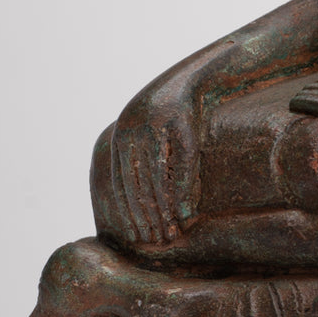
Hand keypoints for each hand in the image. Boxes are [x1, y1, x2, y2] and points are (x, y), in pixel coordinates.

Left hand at [109, 88, 197, 245]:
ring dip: (163, 209)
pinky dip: (181, 190)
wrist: (196, 75)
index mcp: (122, 135)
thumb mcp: (159, 136)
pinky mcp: (175, 121)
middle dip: (146, 216)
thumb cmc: (177, 110)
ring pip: (156, 179)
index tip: (135, 235)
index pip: (121, 182)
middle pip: (136, 184)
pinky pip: (178, 163)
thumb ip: (149, 163)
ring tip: (170, 232)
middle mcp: (130, 129)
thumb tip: (151, 199)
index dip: (128, 211)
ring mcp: (152, 124)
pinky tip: (184, 211)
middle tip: (154, 241)